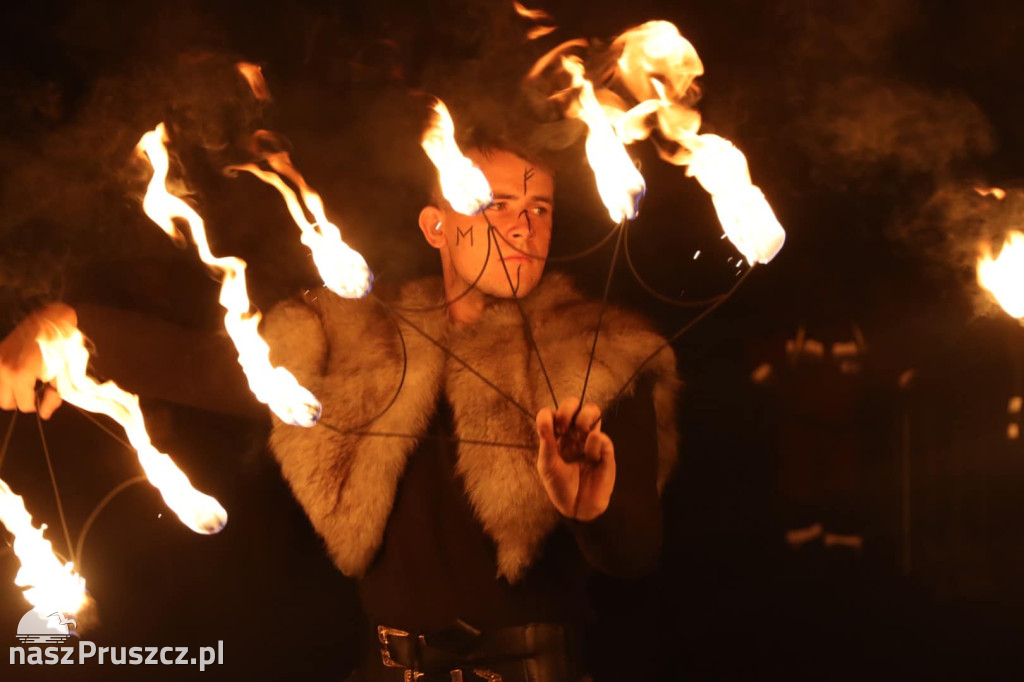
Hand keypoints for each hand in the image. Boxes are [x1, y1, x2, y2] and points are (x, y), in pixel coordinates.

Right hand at [0, 303, 75, 418]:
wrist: (52, 318)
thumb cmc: (62, 345)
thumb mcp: (63, 373)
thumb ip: (53, 396)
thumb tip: (44, 415)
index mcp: (20, 375)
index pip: (23, 405)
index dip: (38, 403)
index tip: (46, 393)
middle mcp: (3, 369)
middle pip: (6, 402)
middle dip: (22, 399)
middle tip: (35, 388)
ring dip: (11, 391)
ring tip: (26, 381)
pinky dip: (6, 380)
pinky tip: (18, 373)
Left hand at [535, 397, 614, 520]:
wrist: (577, 508)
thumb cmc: (560, 487)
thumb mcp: (547, 465)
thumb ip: (546, 441)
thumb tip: (544, 415)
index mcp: (558, 437)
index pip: (555, 412)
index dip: (552, 414)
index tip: (550, 429)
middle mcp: (574, 434)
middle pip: (574, 404)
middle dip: (568, 409)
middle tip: (563, 427)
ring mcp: (590, 440)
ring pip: (592, 410)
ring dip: (584, 417)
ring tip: (580, 433)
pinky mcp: (605, 451)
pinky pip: (601, 437)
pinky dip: (594, 444)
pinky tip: (591, 458)